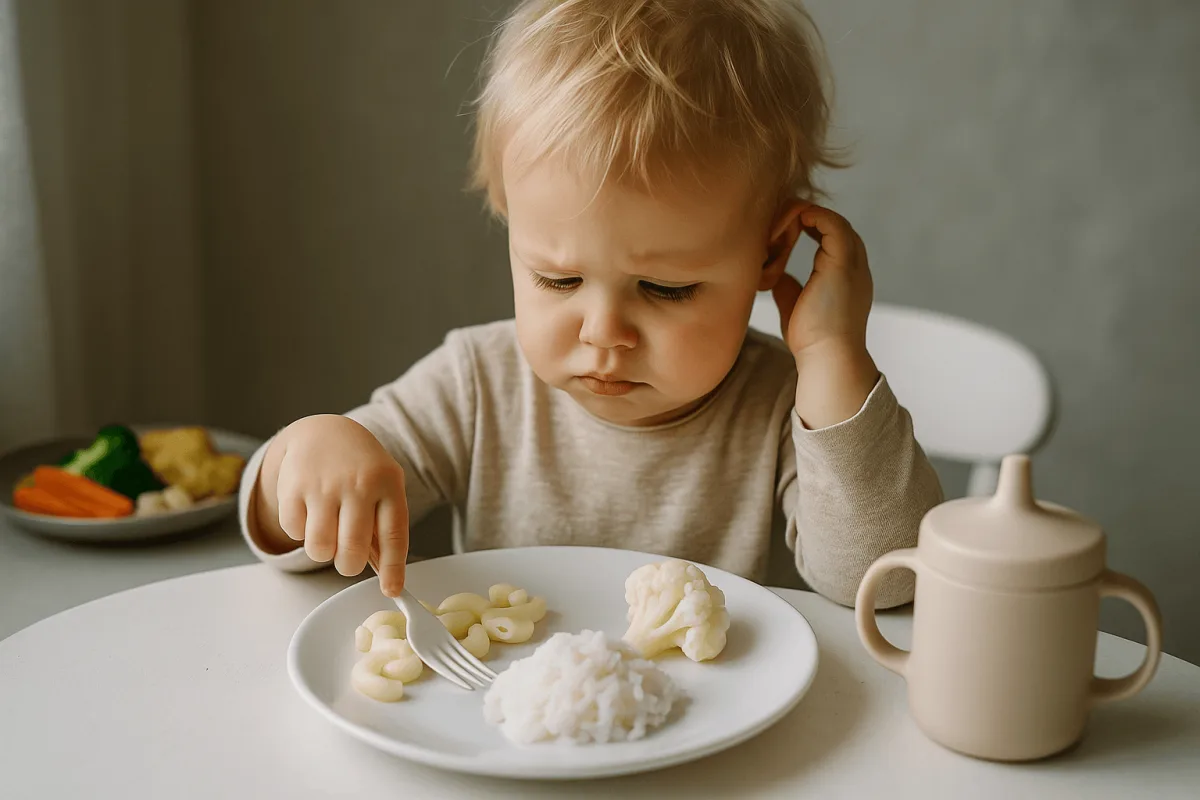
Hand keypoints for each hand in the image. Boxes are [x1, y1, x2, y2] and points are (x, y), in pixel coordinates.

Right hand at [254, 415, 409, 594]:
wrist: (326, 430)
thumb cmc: (361, 468)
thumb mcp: (384, 486)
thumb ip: (384, 525)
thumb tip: (386, 574)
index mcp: (388, 484)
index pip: (394, 535)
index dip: (393, 569)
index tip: (392, 591)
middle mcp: (358, 483)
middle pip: (352, 550)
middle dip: (348, 566)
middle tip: (346, 560)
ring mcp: (324, 484)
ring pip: (320, 548)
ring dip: (322, 551)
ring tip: (327, 532)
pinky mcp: (293, 486)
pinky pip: (293, 532)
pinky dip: (299, 531)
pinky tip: (309, 511)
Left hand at [770, 204, 879, 427]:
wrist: (827, 357)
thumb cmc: (811, 340)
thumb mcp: (795, 306)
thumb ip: (790, 287)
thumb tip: (776, 275)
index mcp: (846, 276)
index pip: (832, 237)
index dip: (808, 228)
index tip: (781, 233)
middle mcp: (855, 266)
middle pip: (834, 224)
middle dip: (804, 217)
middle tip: (777, 223)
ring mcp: (853, 262)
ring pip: (832, 220)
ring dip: (803, 215)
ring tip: (778, 223)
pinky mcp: (843, 262)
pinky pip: (830, 223)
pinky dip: (809, 216)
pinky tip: (789, 223)